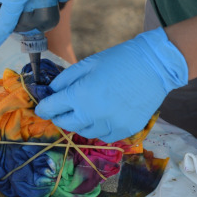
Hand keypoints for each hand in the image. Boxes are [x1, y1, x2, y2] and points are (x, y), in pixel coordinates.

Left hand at [36, 27, 188, 142]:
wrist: (154, 67)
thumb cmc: (119, 60)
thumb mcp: (87, 64)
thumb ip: (65, 79)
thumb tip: (51, 91)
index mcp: (81, 95)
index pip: (52, 107)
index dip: (44, 108)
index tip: (41, 108)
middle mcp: (93, 115)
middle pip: (65, 124)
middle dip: (59, 116)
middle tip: (60, 110)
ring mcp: (110, 125)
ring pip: (85, 132)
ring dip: (79, 123)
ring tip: (82, 112)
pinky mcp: (125, 130)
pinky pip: (104, 136)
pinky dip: (98, 129)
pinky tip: (100, 118)